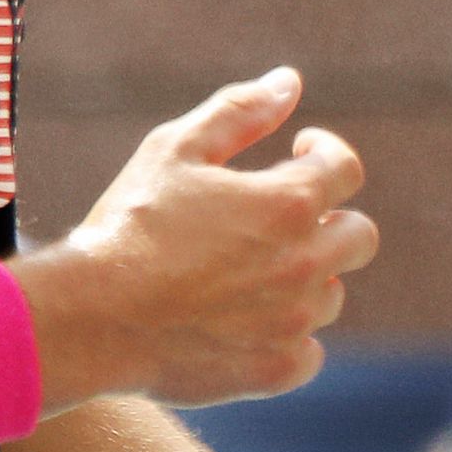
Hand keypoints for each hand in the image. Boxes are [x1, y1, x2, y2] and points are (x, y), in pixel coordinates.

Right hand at [16, 68, 382, 408]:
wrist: (92, 318)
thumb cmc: (129, 226)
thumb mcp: (175, 150)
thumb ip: (238, 112)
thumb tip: (288, 82)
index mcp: (289, 203)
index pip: (346, 170)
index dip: (324, 154)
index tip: (298, 153)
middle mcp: (306, 264)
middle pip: (359, 236)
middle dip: (328, 219)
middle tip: (282, 218)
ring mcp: (294, 321)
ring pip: (332, 294)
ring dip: (305, 279)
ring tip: (248, 272)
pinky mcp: (276, 369)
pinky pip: (309, 352)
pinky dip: (288, 337)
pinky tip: (249, 323)